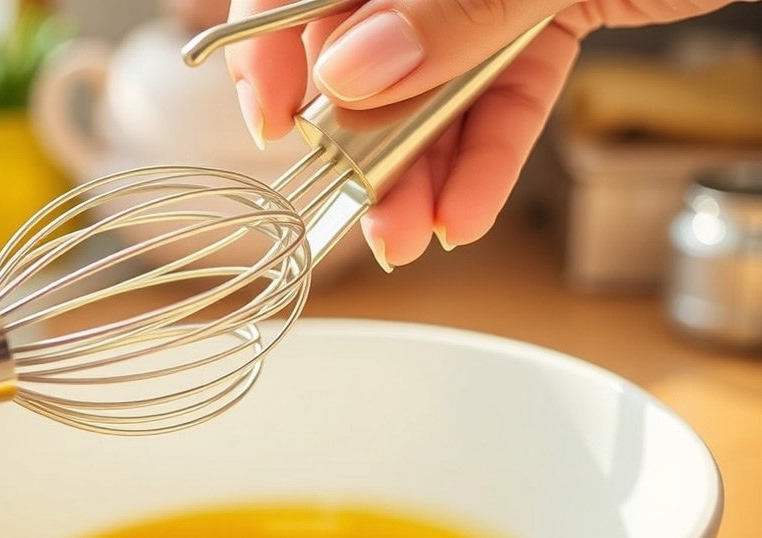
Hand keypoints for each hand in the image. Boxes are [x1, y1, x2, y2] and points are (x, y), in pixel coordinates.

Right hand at [226, 0, 739, 269]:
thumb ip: (447, 7)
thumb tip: (351, 71)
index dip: (271, 46)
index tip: (276, 120)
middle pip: (366, 44)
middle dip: (362, 138)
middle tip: (361, 207)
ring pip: (434, 82)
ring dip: (420, 169)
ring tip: (410, 236)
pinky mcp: (545, 15)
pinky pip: (504, 92)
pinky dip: (488, 154)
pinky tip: (463, 211)